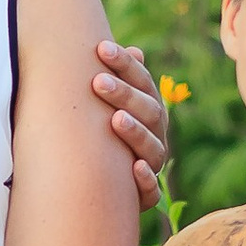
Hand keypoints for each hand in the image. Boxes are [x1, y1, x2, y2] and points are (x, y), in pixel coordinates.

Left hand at [93, 39, 169, 208]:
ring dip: (136, 132)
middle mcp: (155, 134)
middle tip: (98, 82)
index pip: (142, 81)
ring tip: (116, 120)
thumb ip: (110, 79)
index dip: (125, 64)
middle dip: (125, 95)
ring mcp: (151, 164)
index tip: (100, 48)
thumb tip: (134, 50)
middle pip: (149, 110)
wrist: (91, 187)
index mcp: (147, 109)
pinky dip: (145, 180)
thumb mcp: (98, 105)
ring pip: (152, 148)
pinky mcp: (144, 196)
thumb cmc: (94, 133)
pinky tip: (134, 168)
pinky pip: (152, 191)